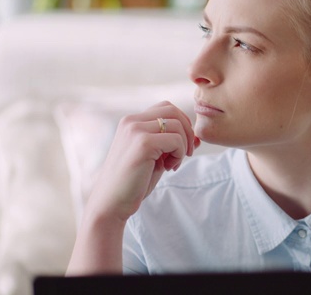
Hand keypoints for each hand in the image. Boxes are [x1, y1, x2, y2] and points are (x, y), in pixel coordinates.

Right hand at [85, 101, 199, 222]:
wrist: (112, 203)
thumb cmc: (133, 182)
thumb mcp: (157, 158)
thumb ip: (174, 144)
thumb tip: (198, 137)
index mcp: (132, 121)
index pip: (167, 107)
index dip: (182, 124)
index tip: (181, 146)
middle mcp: (132, 121)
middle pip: (173, 111)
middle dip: (187, 132)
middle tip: (186, 154)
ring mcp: (136, 130)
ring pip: (177, 125)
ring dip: (183, 146)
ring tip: (172, 164)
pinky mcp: (143, 143)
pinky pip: (176, 140)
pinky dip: (179, 154)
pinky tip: (168, 167)